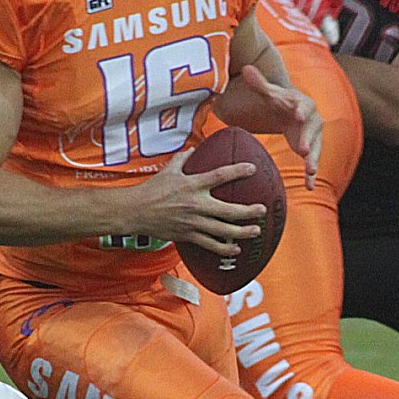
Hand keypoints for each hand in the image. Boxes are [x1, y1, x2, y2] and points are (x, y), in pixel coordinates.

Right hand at [132, 151, 263, 258]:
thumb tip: (194, 149)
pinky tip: (236, 249)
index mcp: (193, 185)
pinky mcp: (188, 236)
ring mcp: (193, 222)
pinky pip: (210, 245)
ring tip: (255, 231)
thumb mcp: (169, 169)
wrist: (136, 211)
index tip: (253, 169)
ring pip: (223, 231)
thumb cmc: (153, 189)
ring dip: (242, 232)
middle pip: (229, 210)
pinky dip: (224, 248)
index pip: (220, 176)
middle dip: (249, 211)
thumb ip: (184, 158)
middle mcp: (196, 205)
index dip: (238, 172)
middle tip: (262, 210)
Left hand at [217, 65, 321, 188]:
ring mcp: (312, 136)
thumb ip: (258, 83)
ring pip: (316, 148)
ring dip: (314, 159)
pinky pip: (312, 161)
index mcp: (302, 103)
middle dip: (309, 139)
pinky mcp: (309, 149)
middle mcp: (312, 120)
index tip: (298, 116)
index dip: (302, 111)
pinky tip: (309, 187)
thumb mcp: (267, 93)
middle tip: (303, 150)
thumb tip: (246, 69)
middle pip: (313, 130)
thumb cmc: (276, 100)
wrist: (286, 110)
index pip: (304, 106)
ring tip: (310, 171)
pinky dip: (311, 174)